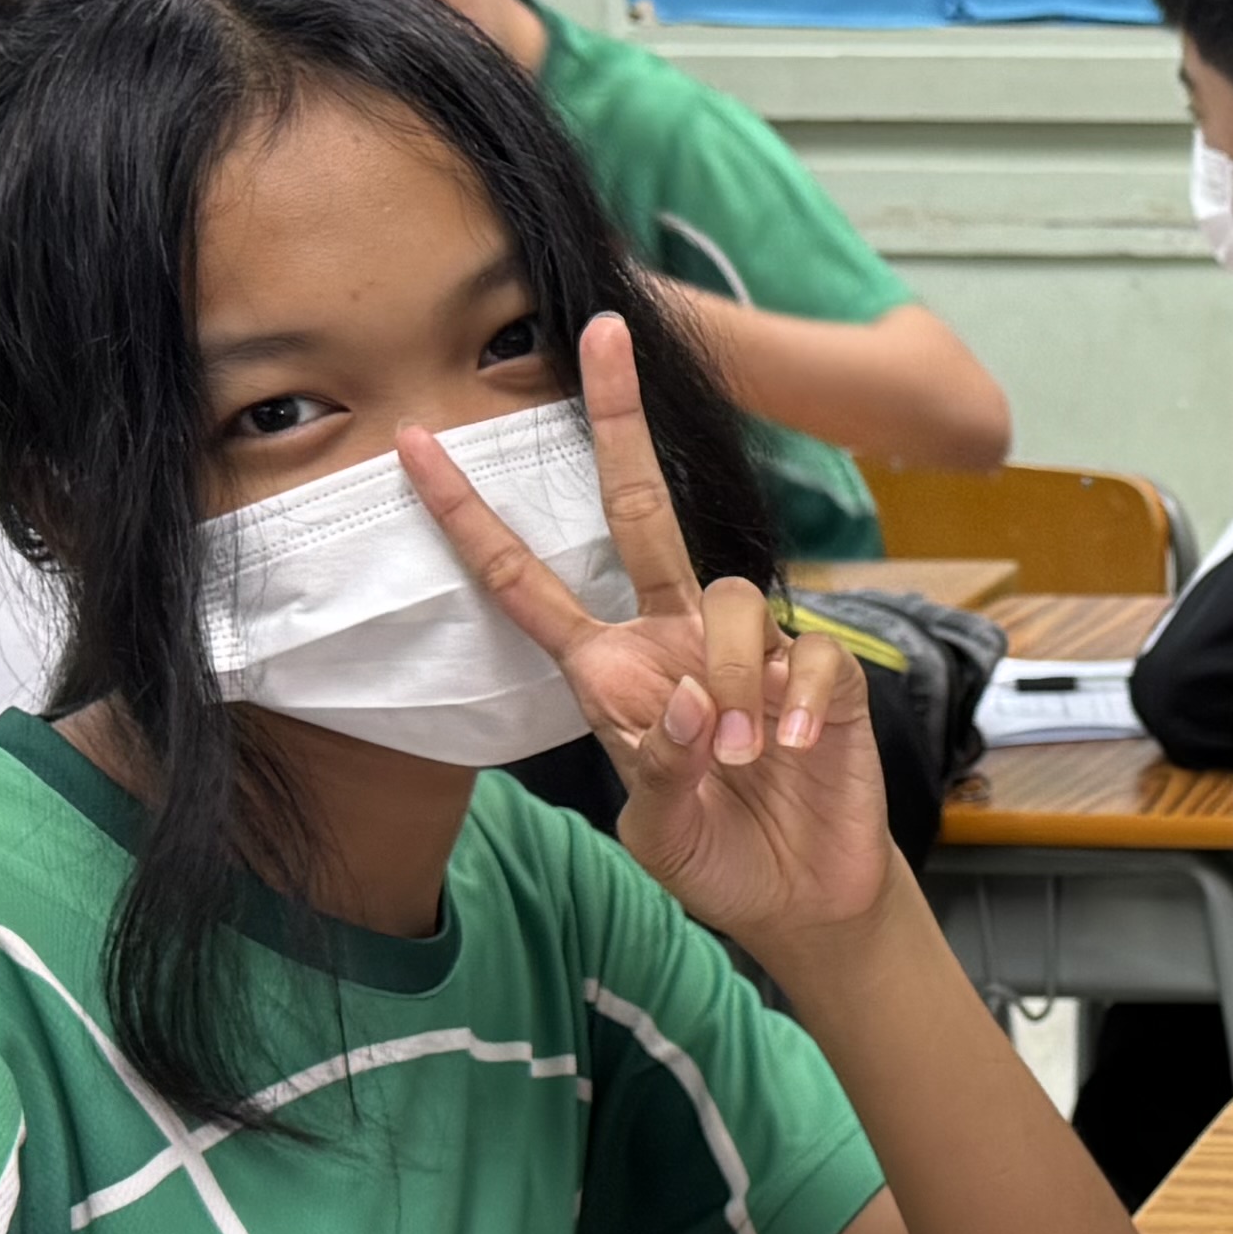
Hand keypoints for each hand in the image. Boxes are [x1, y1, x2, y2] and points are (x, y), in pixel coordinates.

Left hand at [405, 312, 893, 956]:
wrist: (806, 899)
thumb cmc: (716, 857)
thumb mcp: (658, 829)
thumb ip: (655, 767)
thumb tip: (688, 704)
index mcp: (614, 669)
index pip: (527, 583)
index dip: (469, 519)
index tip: (413, 446)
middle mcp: (677, 637)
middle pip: (642, 510)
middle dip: (619, 420)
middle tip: (602, 334)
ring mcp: (750, 650)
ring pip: (734, 598)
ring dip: (729, 681)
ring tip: (737, 758)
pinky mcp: (819, 674)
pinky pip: (803, 655)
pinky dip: (790, 702)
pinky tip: (786, 749)